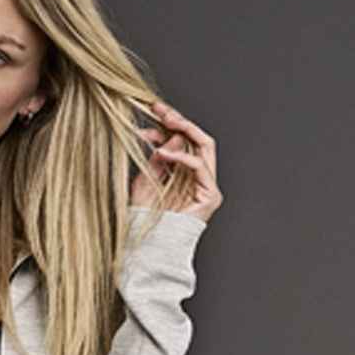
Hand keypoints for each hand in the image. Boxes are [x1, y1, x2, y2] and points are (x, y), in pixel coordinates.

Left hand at [131, 100, 222, 224]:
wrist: (149, 245)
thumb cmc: (145, 218)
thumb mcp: (145, 181)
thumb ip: (155, 160)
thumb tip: (166, 137)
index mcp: (181, 172)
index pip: (180, 140)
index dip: (166, 125)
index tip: (149, 112)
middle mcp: (196, 176)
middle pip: (195, 138)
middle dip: (178, 120)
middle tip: (160, 109)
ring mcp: (205, 184)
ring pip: (204, 145)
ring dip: (184, 129)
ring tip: (166, 121)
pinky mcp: (210, 194)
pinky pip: (199, 166)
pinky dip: (181, 156)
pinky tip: (162, 152)